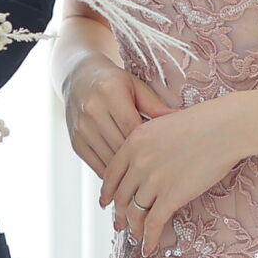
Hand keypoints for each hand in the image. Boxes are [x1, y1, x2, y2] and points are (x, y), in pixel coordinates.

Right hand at [65, 60, 175, 179]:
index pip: (133, 127)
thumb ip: (156, 106)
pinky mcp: (75, 141)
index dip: (150, 144)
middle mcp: (92, 109)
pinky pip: (96, 164)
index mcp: (110, 91)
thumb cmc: (115, 83)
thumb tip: (181, 120)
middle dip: (140, 160)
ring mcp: (81, 127)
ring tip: (147, 179)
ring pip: (109, 159)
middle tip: (161, 173)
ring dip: (127, 171)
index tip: (167, 155)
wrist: (79, 79)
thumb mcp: (136, 87)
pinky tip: (127, 176)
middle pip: (121, 146)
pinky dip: (113, 173)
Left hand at [100, 94, 247, 253]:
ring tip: (135, 237)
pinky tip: (148, 247)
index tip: (105, 202)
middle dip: (119, 214)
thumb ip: (148, 143)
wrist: (225, 128)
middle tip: (119, 225)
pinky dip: (149, 238)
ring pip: (135, 212)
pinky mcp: (171, 196)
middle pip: (121, 195)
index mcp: (134, 142)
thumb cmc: (203, 123)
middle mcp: (138, 162)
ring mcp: (153, 180)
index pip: (111, 173)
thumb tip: (145, 159)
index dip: (107, 192)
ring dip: (134, 228)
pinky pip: (153, 223)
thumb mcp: (162, 124)